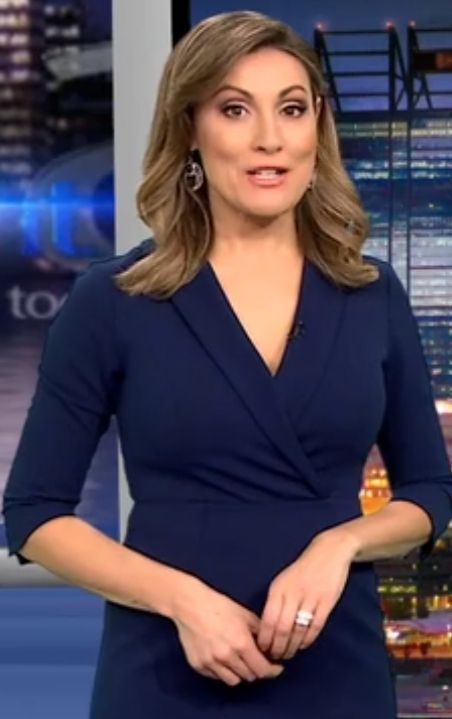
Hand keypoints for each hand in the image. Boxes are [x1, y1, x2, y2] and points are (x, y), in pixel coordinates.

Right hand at [172, 578, 284, 685]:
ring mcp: (211, 662)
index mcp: (241, 643)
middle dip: (256, 669)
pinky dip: (223, 671)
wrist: (190, 604)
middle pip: (250, 676)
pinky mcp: (199, 665)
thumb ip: (260, 632)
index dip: (273, 671)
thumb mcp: (245, 614)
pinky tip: (224, 658)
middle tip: (256, 660)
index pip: (262, 669)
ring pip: (234, 680)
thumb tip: (270, 647)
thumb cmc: (218, 605)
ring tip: (240, 660)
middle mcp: (227, 656)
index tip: (276, 668)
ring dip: (240, 673)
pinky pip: (217, 676)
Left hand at [257, 530, 355, 660]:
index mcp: (278, 588)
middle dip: (277, 647)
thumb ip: (276, 601)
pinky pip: (315, 627)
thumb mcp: (283, 580)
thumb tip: (266, 628)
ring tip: (288, 654)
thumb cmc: (303, 569)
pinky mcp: (326, 602)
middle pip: (282, 628)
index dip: (264, 639)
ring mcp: (310, 598)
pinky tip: (303, 645)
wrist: (328, 552)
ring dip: (292, 646)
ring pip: (298, 631)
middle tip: (275, 657)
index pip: (268, 620)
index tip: (262, 650)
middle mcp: (292, 593)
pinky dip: (308, 640)